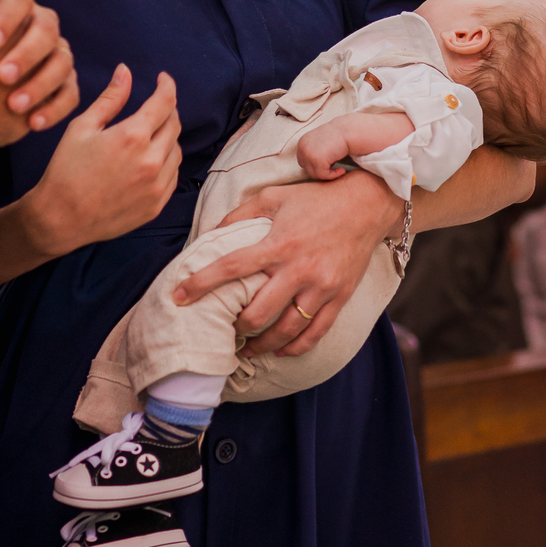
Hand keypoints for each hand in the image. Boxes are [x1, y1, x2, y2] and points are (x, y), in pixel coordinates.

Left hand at [0, 0, 77, 146]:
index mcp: (13, 5)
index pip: (19, 0)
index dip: (7, 19)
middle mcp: (40, 26)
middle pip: (47, 29)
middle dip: (26, 53)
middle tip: (2, 77)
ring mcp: (54, 55)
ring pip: (62, 63)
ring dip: (40, 84)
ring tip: (13, 106)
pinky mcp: (60, 86)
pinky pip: (69, 94)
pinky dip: (55, 108)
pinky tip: (32, 123)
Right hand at [24, 66, 180, 256]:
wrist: (61, 218)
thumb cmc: (66, 169)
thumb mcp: (83, 127)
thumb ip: (110, 98)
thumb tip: (126, 71)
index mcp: (133, 136)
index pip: (164, 102)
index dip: (167, 85)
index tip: (163, 79)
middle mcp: (151, 161)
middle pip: (174, 125)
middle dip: (167, 109)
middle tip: (155, 104)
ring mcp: (156, 186)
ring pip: (177, 151)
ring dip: (168, 136)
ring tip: (151, 132)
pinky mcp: (156, 205)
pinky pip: (173, 175)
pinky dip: (167, 161)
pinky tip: (151, 158)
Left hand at [170, 171, 401, 357]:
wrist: (366, 204)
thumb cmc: (315, 199)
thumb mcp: (273, 196)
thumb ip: (240, 214)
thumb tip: (209, 234)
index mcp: (279, 242)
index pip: (231, 267)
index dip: (202, 283)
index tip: (179, 296)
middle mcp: (299, 269)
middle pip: (258, 313)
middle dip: (235, 327)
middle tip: (222, 329)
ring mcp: (321, 288)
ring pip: (285, 331)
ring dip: (261, 346)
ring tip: (245, 349)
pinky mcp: (339, 299)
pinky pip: (314, 334)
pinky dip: (294, 348)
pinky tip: (278, 350)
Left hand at [295, 121, 349, 181]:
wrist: (347, 131)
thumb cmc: (337, 137)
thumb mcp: (319, 142)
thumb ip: (313, 151)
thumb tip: (312, 167)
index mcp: (302, 143)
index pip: (303, 161)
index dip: (315, 165)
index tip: (328, 164)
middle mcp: (302, 148)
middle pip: (307, 169)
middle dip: (320, 170)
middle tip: (333, 167)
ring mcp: (308, 154)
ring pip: (315, 174)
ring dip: (327, 174)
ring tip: (339, 168)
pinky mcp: (317, 160)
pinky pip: (324, 175)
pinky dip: (334, 175)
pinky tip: (342, 170)